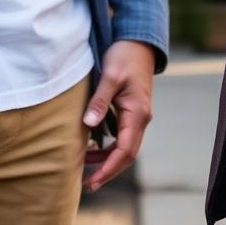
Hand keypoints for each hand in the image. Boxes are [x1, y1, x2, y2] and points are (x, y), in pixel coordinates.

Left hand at [82, 40, 155, 192]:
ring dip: (107, 160)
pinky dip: (108, 147)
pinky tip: (92, 147)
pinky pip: (122, 137)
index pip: (124, 151)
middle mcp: (140, 119)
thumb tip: (88, 125)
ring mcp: (137, 117)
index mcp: (137, 113)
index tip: (93, 180)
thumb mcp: (109, 76)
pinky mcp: (131, 112)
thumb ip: (99, 101)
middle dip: (108, 171)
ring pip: (125, 147)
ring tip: (85, 168)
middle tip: (87, 184)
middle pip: (126, 155)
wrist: (138, 42)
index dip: (108, 168)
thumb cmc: (124, 56)